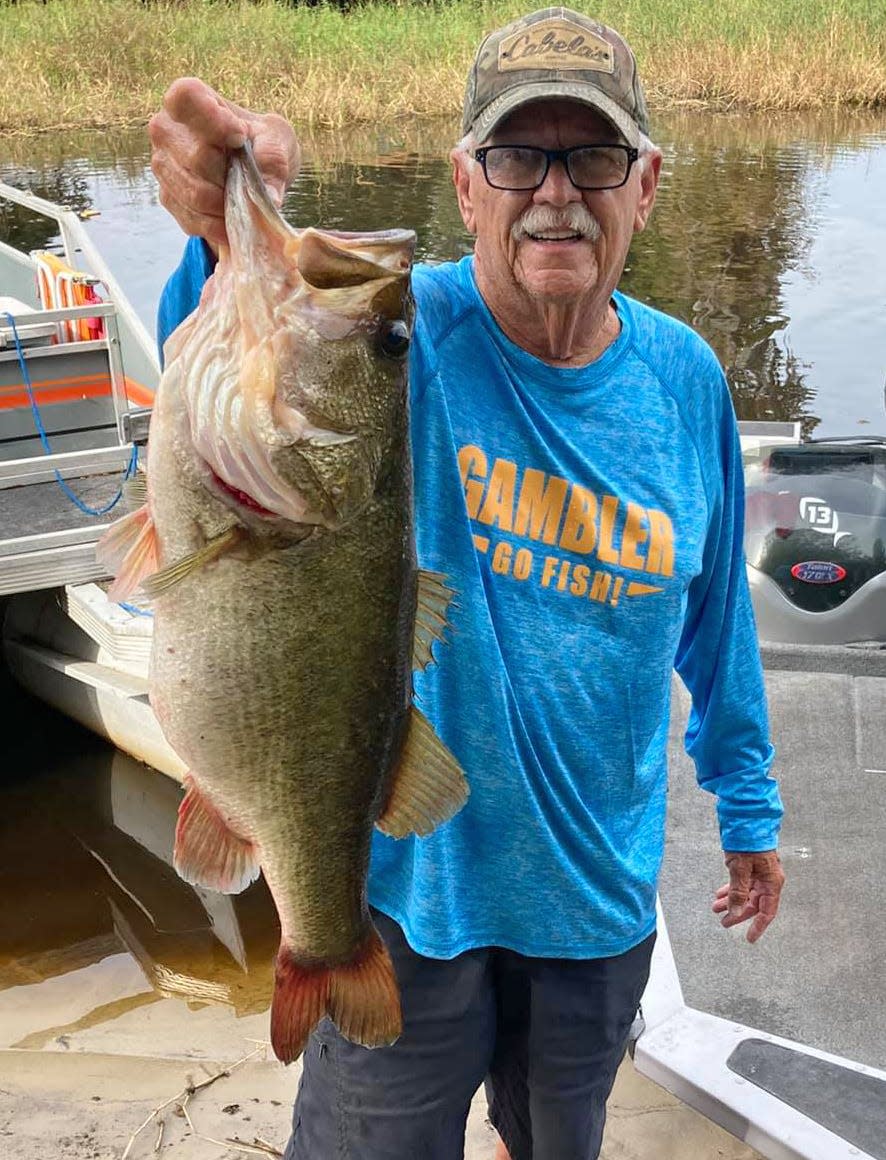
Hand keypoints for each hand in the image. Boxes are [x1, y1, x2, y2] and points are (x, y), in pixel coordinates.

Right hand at [149, 77, 299, 249]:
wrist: (247, 170)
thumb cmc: (259, 143)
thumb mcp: (275, 140)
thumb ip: (273, 159)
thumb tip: (270, 198)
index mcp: (188, 98)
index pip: (186, 97)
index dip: (213, 119)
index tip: (240, 136)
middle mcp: (165, 128)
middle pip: (197, 157)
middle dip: (230, 175)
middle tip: (247, 177)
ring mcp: (161, 164)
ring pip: (194, 193)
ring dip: (227, 204)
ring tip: (242, 199)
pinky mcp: (166, 197)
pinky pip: (193, 218)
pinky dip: (219, 224)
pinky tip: (232, 217)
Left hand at [712, 849, 783, 942]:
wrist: (747, 819)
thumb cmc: (748, 841)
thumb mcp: (740, 869)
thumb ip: (738, 891)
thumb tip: (736, 912)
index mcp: (772, 881)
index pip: (767, 911)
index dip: (758, 926)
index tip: (749, 938)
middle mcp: (768, 879)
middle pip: (754, 904)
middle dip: (738, 913)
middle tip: (723, 922)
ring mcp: (759, 872)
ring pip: (746, 893)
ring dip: (731, 901)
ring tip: (715, 907)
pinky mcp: (751, 866)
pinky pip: (742, 883)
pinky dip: (731, 889)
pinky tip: (720, 894)